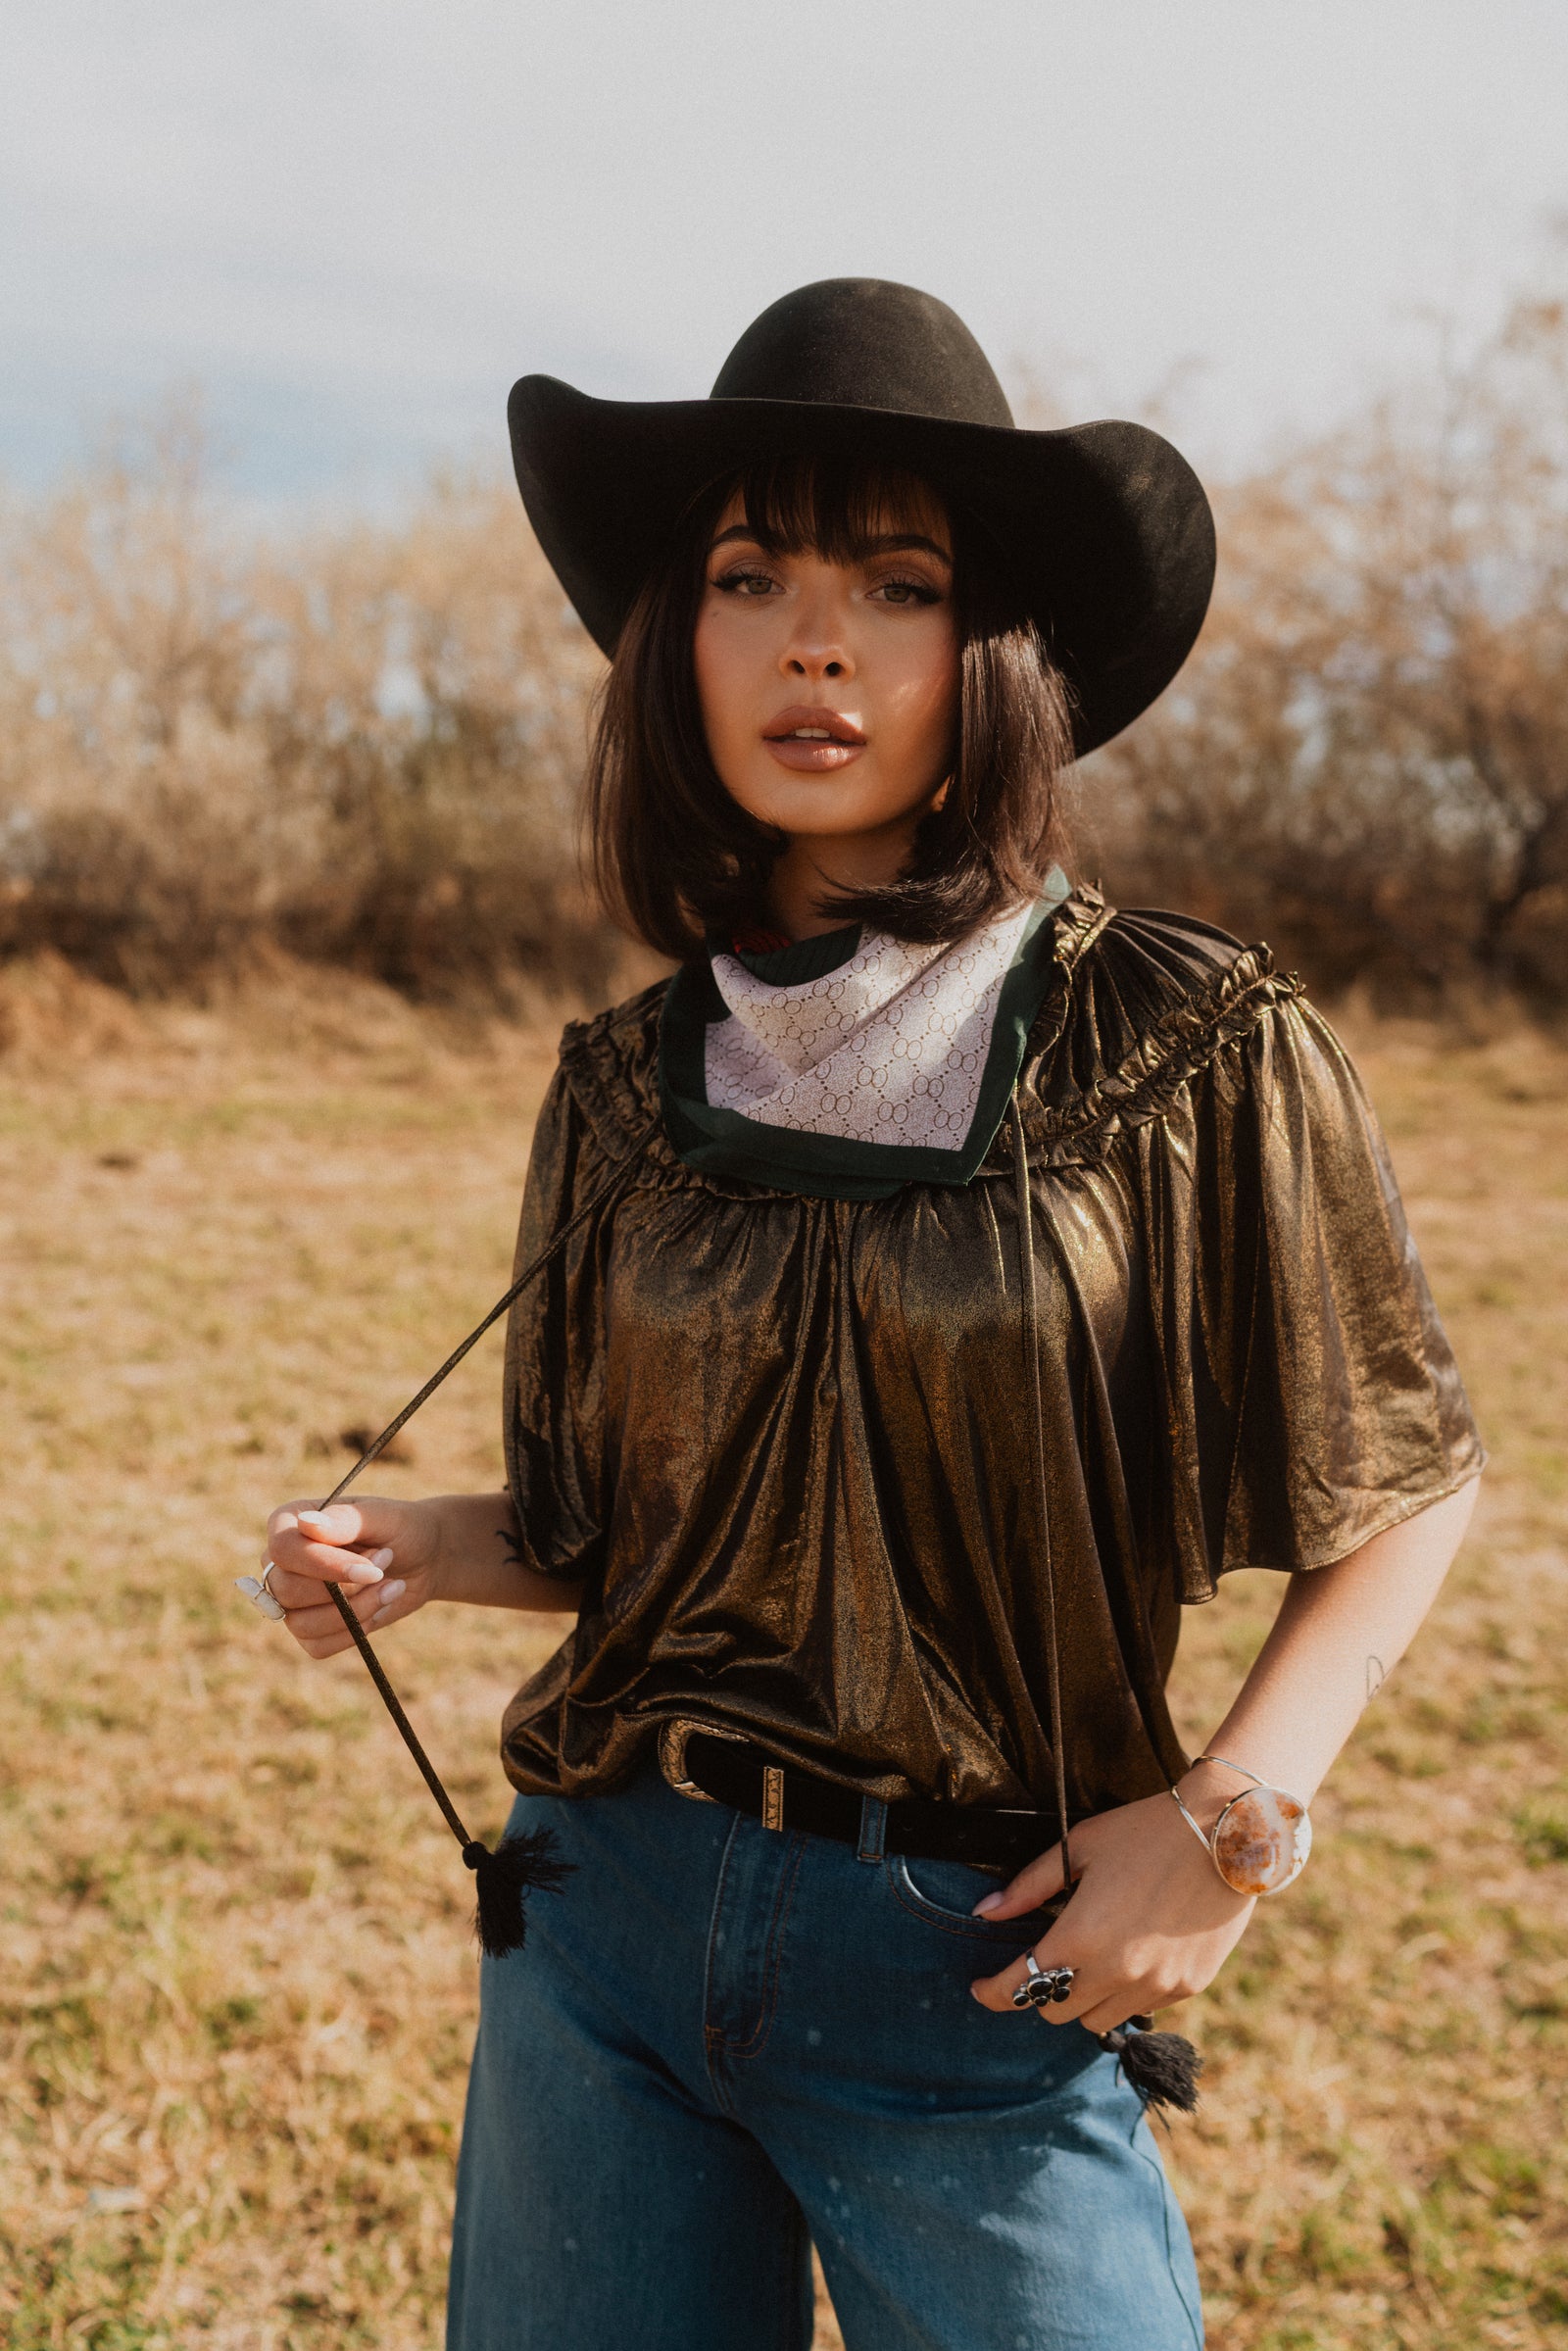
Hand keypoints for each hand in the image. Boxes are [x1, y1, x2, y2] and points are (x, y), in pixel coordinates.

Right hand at [259, 1495, 445, 1658]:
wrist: (423, 1559)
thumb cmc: (400, 1528)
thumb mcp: (383, 1516)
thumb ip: (345, 1519)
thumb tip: (305, 1523)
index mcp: (290, 1521)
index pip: (284, 1548)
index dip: (324, 1564)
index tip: (370, 1570)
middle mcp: (281, 1561)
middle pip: (287, 1590)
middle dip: (346, 1588)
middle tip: (383, 1569)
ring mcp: (291, 1598)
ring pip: (302, 1623)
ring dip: (355, 1612)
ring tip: (390, 1587)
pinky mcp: (308, 1628)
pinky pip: (317, 1646)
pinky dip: (354, 1631)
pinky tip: (378, 1608)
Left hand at [967, 1784, 1254, 2032]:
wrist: (1226, 1834)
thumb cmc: (1143, 1832)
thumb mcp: (1078, 1848)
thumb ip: (1029, 1887)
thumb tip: (986, 1912)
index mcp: (1081, 1936)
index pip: (1022, 1987)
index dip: (993, 1993)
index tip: (980, 1989)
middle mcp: (1117, 1972)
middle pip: (1055, 2012)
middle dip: (1040, 1992)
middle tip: (1042, 1963)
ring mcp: (1156, 1985)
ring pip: (1097, 2021)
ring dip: (1082, 1998)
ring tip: (1088, 1960)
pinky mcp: (1188, 1987)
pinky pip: (1140, 2008)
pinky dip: (1124, 1993)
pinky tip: (1129, 1956)